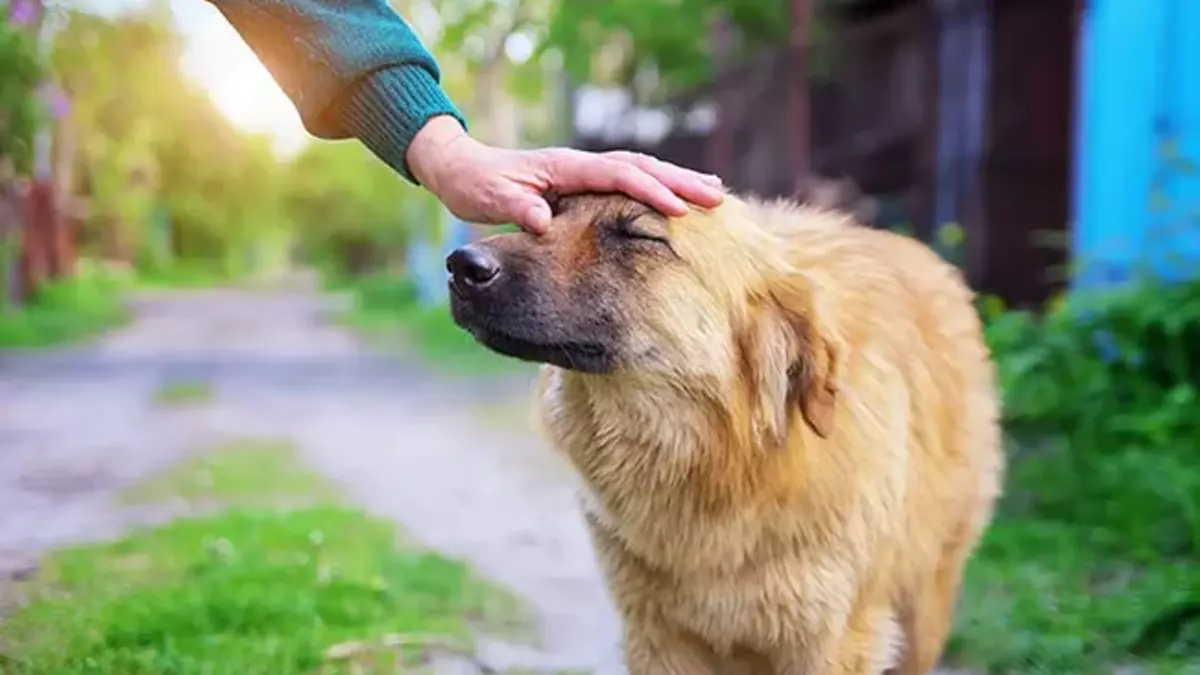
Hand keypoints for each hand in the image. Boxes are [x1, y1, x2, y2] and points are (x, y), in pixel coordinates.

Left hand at [406, 115, 725, 233]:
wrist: (461, 169)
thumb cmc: (475, 186)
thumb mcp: (490, 200)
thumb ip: (516, 209)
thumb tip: (541, 220)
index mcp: (565, 168)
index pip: (617, 175)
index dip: (650, 191)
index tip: (679, 210)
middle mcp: (580, 164)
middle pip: (641, 166)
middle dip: (679, 181)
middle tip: (717, 198)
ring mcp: (583, 171)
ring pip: (640, 170)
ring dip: (675, 180)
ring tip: (712, 193)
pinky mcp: (582, 182)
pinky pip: (628, 181)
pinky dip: (656, 186)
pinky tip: (675, 199)